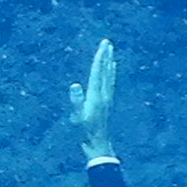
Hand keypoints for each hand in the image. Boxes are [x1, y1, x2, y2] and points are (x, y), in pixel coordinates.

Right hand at [66, 37, 117, 165]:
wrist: (99, 144)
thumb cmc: (86, 132)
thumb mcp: (78, 117)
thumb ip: (77, 101)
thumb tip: (75, 85)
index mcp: (96, 96)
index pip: (98, 72)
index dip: (99, 58)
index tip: (102, 46)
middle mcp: (104, 94)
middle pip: (106, 71)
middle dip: (106, 56)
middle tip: (107, 42)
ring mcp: (107, 98)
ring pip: (110, 76)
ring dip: (109, 62)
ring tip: (110, 51)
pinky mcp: (108, 102)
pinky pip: (111, 82)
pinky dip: (111, 73)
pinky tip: (112, 69)